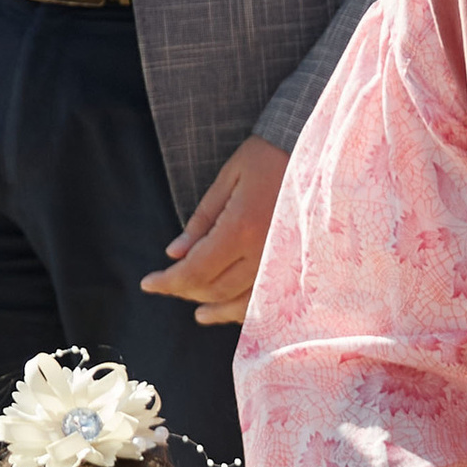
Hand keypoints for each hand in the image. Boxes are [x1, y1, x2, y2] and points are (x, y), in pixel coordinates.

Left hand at [140, 134, 288, 326]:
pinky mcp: (296, 265)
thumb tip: (174, 255)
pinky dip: (247, 308)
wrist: (318, 153)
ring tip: (200, 313)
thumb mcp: (228, 179)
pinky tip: (234, 309)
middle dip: (186, 292)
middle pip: (215, 289)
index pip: (195, 269)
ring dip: (217, 309)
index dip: (168, 282)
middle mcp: (263, 252)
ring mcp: (283, 263)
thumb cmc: (267, 158)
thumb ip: (202, 220)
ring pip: (242, 302)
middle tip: (168, 287)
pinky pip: (269, 299)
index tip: (149, 283)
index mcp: (241, 227)